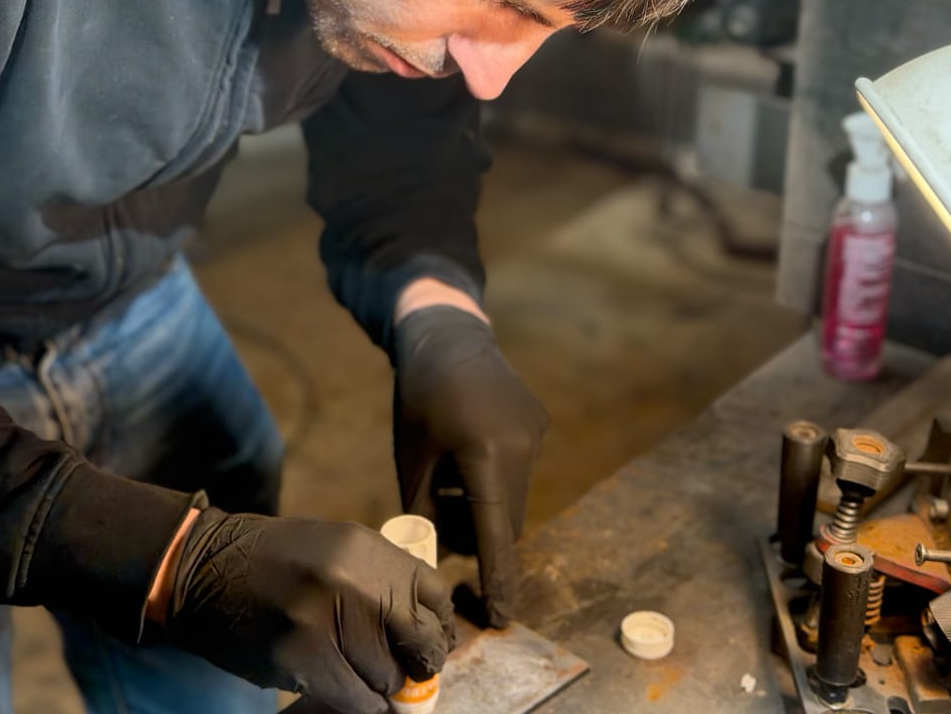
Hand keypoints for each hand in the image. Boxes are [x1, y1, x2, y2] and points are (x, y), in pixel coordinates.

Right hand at [164, 508, 453, 713]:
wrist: (205, 569)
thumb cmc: (278, 561)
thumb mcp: (340, 551)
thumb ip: (382, 580)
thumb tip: (425, 628)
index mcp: (369, 550)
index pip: (436, 595)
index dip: (439, 626)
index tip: (432, 641)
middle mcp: (355, 583)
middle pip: (419, 640)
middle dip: (419, 662)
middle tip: (409, 669)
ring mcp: (328, 623)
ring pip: (388, 677)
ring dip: (382, 684)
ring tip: (364, 674)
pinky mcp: (303, 661)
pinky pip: (357, 700)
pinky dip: (362, 703)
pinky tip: (351, 692)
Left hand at [393, 306, 548, 627]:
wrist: (447, 334)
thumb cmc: (417, 397)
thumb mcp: (412, 457)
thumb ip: (424, 509)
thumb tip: (435, 556)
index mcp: (485, 454)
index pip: (494, 533)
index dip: (497, 577)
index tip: (502, 615)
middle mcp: (521, 446)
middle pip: (506, 519)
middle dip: (479, 534)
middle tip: (442, 515)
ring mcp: (535, 433)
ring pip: (514, 497)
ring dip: (486, 504)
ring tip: (450, 474)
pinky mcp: (538, 424)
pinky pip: (520, 469)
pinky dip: (495, 479)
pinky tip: (467, 449)